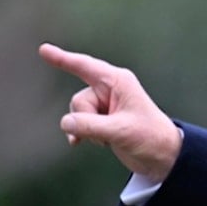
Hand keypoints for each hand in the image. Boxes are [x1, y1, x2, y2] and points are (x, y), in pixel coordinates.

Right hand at [38, 43, 182, 182]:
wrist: (162, 156)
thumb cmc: (151, 137)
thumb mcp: (121, 131)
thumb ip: (91, 126)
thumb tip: (66, 123)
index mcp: (119, 82)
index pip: (85, 67)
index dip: (63, 59)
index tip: (44, 50)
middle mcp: (110, 90)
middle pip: (79, 100)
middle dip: (87, 119)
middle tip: (111, 131)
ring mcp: (105, 106)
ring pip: (77, 114)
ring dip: (88, 130)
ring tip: (110, 138)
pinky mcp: (102, 120)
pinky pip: (78, 123)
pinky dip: (79, 133)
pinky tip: (79, 143)